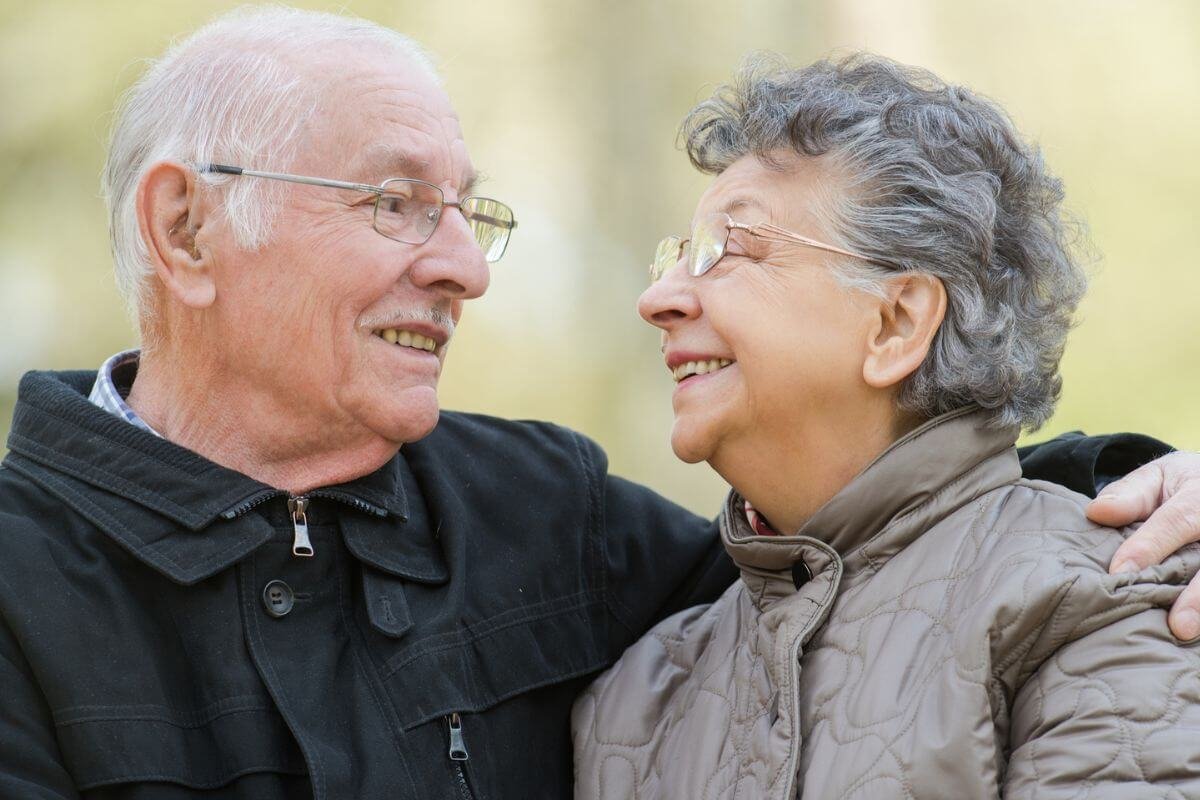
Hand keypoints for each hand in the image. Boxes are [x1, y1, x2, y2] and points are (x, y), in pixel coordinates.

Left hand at [1087, 451, 1199, 639]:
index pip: (1176, 521)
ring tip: (1185, 632)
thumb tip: (1097, 512)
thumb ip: (1131, 494)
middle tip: (1176, 624)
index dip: (1149, 546)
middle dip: (1196, 594)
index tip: (1120, 571)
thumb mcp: (1158, 478)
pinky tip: (1196, 635)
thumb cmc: (1180, 487)